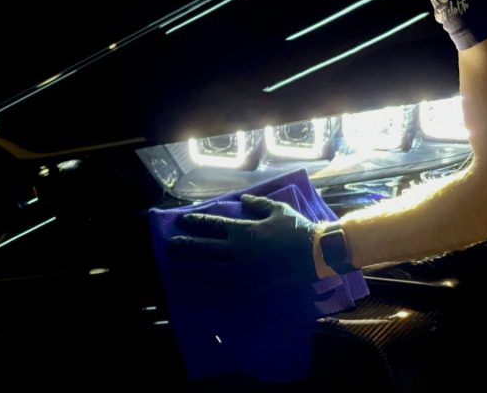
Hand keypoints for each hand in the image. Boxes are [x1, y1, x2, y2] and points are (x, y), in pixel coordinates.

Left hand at [169, 194, 318, 283]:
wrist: (315, 255)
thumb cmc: (296, 229)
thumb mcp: (277, 209)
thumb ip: (258, 204)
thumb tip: (243, 198)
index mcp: (244, 231)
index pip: (214, 225)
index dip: (197, 222)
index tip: (184, 220)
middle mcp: (239, 252)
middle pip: (205, 249)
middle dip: (186, 246)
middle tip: (171, 245)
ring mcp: (244, 271)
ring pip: (211, 270)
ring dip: (192, 268)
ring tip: (177, 268)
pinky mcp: (253, 286)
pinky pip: (228, 288)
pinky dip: (212, 288)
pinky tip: (200, 288)